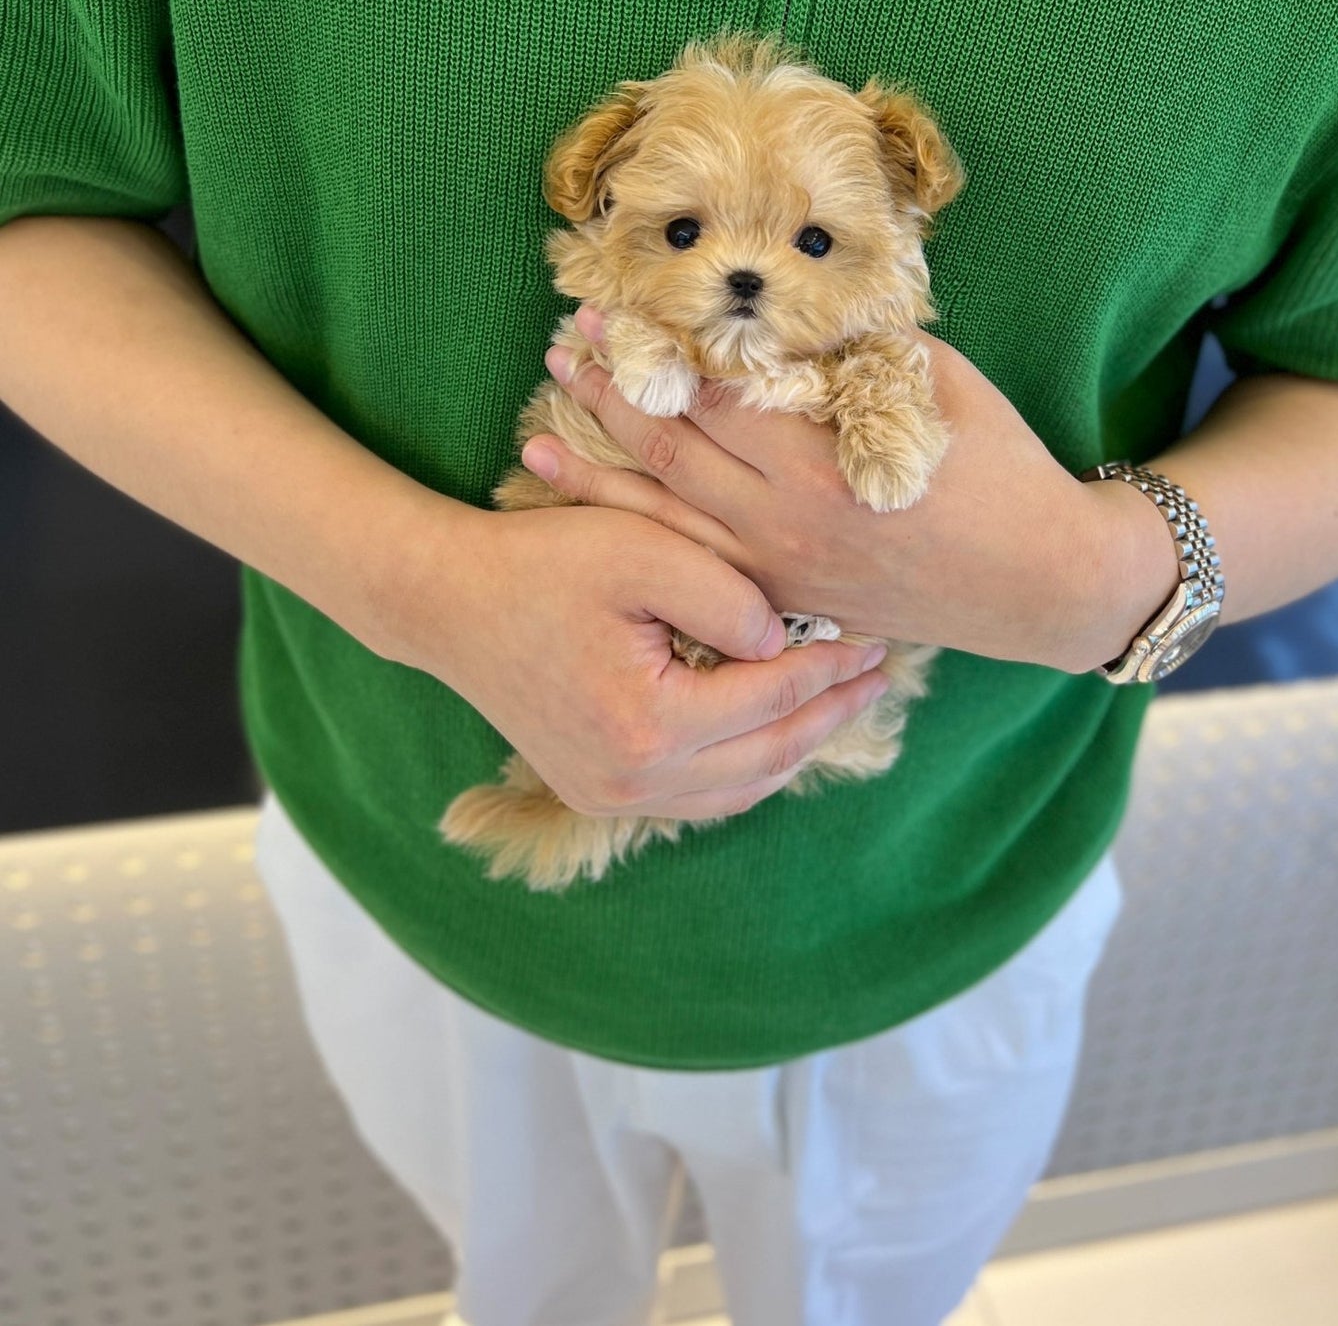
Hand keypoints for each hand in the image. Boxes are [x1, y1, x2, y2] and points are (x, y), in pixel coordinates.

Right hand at [378, 496, 892, 820]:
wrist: (448, 604)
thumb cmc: (541, 563)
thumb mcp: (641, 549)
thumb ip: (727, 596)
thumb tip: (786, 643)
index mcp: (649, 722)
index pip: (773, 696)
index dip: (832, 664)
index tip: (878, 636)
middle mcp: (633, 780)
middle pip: (768, 756)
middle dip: (830, 713)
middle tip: (880, 674)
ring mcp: (611, 797)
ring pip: (740, 790)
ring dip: (795, 746)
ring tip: (840, 700)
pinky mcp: (597, 794)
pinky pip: (700, 796)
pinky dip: (748, 765)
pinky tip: (775, 726)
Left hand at [518, 308, 1177, 672]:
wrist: (1040, 584)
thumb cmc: (1000, 469)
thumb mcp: (934, 386)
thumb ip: (852, 350)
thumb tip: (783, 311)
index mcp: (816, 459)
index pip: (707, 395)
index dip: (648, 350)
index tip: (605, 312)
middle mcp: (781, 521)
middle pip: (669, 450)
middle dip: (607, 396)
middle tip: (560, 352)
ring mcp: (777, 571)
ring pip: (665, 520)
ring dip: (600, 475)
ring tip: (538, 442)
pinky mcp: (785, 601)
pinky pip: (694, 568)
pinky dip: (641, 541)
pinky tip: (603, 522)